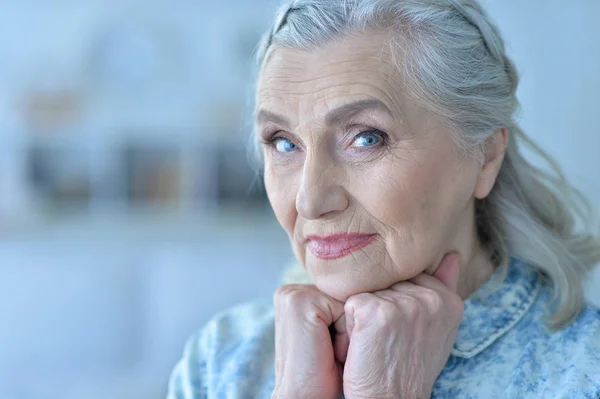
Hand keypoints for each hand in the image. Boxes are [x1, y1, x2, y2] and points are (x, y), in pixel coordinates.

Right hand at [271, 284, 345, 398]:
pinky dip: (345, 333)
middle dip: (348, 322)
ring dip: (348, 328)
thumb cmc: (322, 372)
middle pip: (343, 295)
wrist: (304, 397)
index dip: (347, 322)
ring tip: (332, 352)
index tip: (333, 346)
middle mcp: (290, 291)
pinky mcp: (301, 303)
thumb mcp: (330, 332)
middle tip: (333, 351)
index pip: (339, 295)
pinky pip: (344, 308)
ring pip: (346, 301)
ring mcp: (292, 295)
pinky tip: (331, 351)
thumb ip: (335, 308)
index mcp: (293, 295)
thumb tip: (367, 293)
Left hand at [337, 253, 463, 398]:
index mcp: (448, 300)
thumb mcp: (435, 330)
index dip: (396, 305)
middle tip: (388, 341)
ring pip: (367, 290)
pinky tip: (363, 347)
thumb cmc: (407, 369)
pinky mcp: (375, 311)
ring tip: (376, 345)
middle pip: (386, 281)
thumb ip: (443, 289)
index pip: (407, 277)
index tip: (403, 334)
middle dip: (379, 307)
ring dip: (363, 317)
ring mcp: (404, 303)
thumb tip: (452, 255)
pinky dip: (349, 326)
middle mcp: (430, 298)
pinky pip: (350, 302)